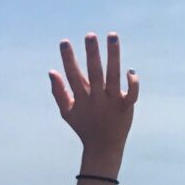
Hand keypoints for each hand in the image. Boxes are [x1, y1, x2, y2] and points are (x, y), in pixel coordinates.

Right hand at [49, 33, 137, 172]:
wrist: (103, 148)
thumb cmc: (84, 127)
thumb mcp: (67, 112)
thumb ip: (58, 93)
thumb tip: (51, 71)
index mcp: (82, 99)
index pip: (73, 76)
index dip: (68, 60)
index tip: (64, 42)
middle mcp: (97, 99)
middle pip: (95, 74)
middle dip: (92, 55)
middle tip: (90, 35)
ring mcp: (113, 102)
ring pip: (114, 76)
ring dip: (113, 56)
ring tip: (112, 35)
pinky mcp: (127, 107)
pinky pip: (132, 94)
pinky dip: (133, 83)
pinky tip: (130, 70)